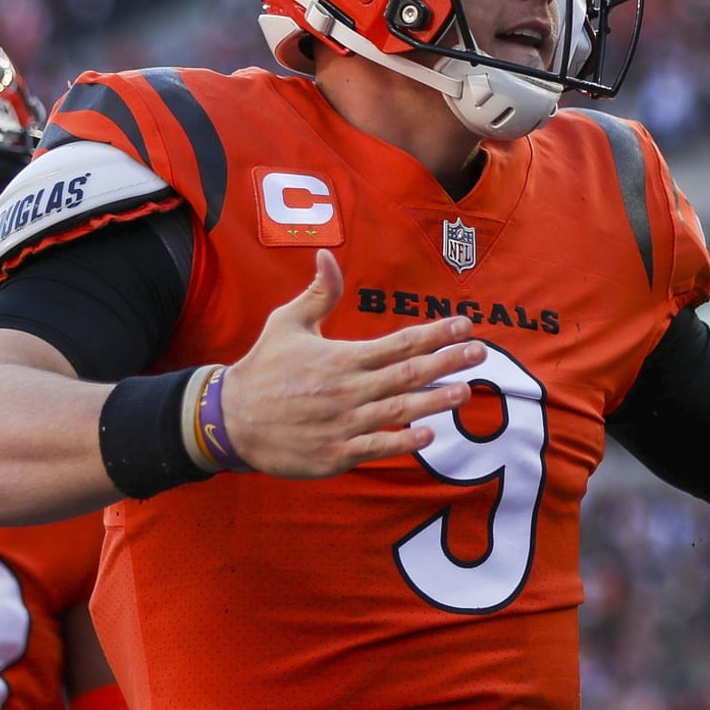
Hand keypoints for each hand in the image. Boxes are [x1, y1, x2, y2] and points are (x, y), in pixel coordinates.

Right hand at [220, 248, 485, 477]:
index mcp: (341, 357)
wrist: (230, 420)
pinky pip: (376, 447)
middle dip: (448, 362)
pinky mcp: (335, 453)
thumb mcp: (286, 323)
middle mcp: (348, 389)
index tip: (464, 325)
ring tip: (465, 391)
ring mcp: (343, 423)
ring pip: (400, 411)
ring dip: (435, 401)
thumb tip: (327, 255)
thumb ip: (318, 293)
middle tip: (479, 353)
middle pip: (408, 374)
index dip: (435, 333)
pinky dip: (403, 441)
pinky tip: (428, 434)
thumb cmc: (263, 369)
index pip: (399, 342)